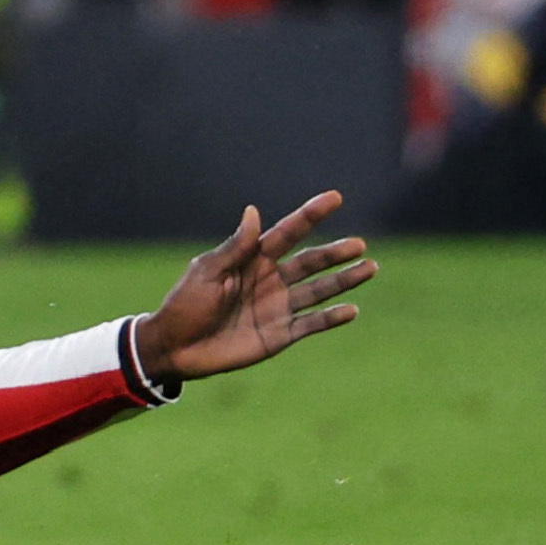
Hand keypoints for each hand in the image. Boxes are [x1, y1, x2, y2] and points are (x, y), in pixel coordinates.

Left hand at [131, 191, 372, 385]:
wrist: (176, 346)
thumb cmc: (186, 303)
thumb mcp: (207, 271)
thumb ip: (235, 247)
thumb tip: (254, 211)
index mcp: (252, 259)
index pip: (287, 232)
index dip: (310, 215)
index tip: (335, 197)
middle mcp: (270, 280)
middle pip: (310, 262)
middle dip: (335, 253)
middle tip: (360, 244)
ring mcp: (278, 307)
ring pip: (319, 290)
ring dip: (344, 280)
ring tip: (370, 268)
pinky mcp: (280, 334)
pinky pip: (311, 324)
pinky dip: (332, 318)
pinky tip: (352, 310)